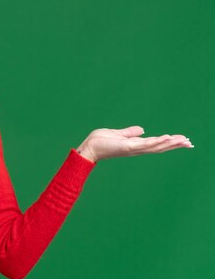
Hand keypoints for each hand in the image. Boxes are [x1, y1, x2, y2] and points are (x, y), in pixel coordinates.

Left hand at [76, 126, 192, 162]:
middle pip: (160, 147)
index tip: (182, 140)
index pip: (156, 144)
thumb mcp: (118, 134)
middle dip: (175, 145)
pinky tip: (167, 138)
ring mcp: (133, 148)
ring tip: (183, 140)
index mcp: (135, 145)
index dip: (169, 143)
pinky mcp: (128, 147)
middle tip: (190, 143)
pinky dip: (157, 141)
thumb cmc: (100, 141)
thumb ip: (130, 132)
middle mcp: (137, 149)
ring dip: (170, 143)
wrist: (89, 147)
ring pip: (156, 146)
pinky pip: (145, 144)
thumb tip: (142, 129)